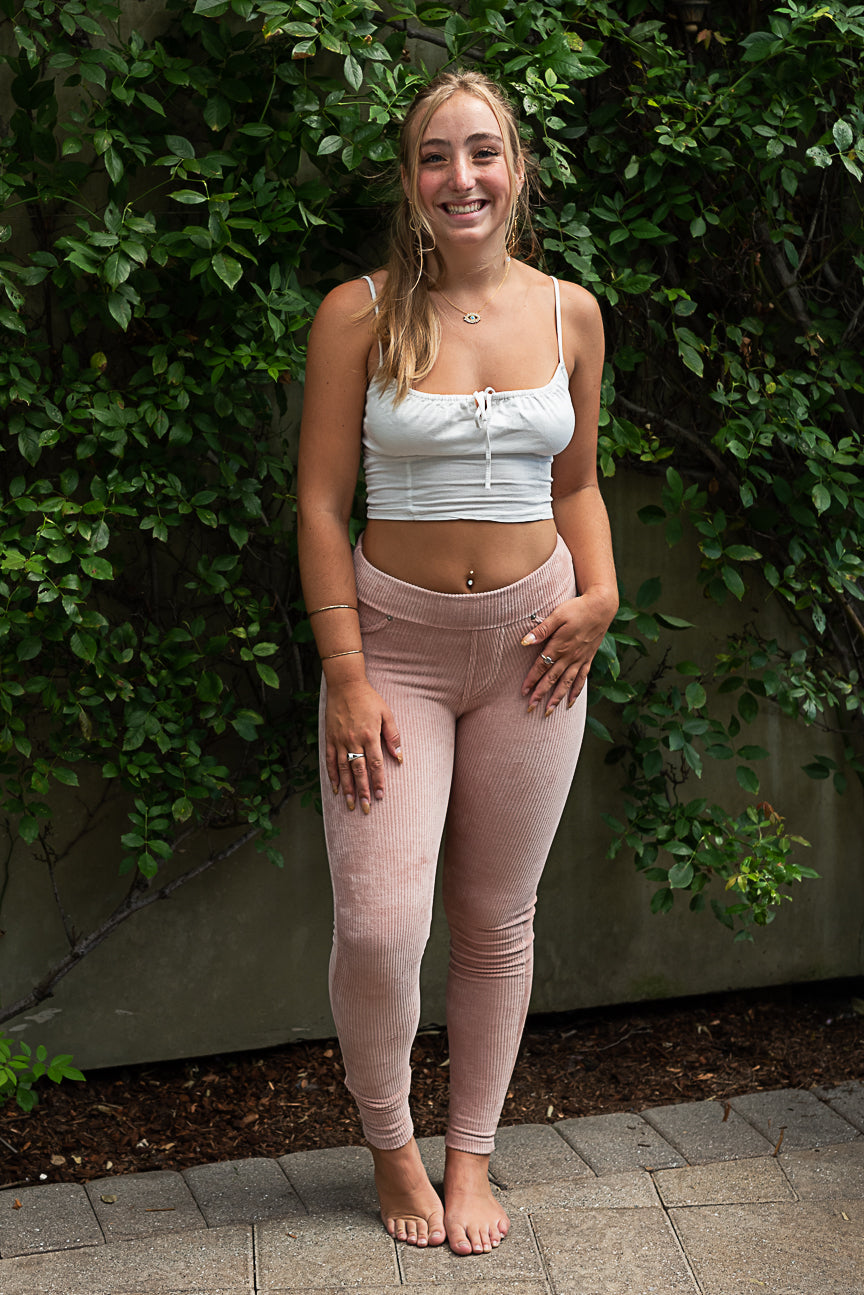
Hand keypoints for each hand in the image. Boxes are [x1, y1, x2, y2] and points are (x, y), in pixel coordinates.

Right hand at [325, 678, 401, 811]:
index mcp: (370, 735)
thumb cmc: (369, 699)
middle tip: (365, 808)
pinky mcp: (330, 738)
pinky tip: (335, 788)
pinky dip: (332, 775)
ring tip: (349, 804)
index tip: (381, 796)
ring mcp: (340, 740)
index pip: (375, 764)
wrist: (346, 684)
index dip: (378, 781)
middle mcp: (353, 740)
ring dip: (347, 788)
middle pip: (359, 771)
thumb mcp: (386, 714)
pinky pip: (330, 760)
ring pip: (343, 769)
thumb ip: (393, 736)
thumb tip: (399, 758)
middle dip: (362, 792)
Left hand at [520, 590, 616, 715]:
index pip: (542, 666)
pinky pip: (582, 679)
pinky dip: (576, 691)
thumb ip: (542, 630)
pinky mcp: (588, 658)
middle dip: (540, 694)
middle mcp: (570, 656)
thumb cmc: (577, 608)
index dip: (531, 680)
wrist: (602, 606)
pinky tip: (570, 702)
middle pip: (552, 679)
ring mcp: (580, 659)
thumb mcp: (558, 615)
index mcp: (560, 646)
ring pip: (567, 683)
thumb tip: (525, 642)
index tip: (523, 692)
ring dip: (557, 698)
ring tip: (548, 712)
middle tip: (530, 709)